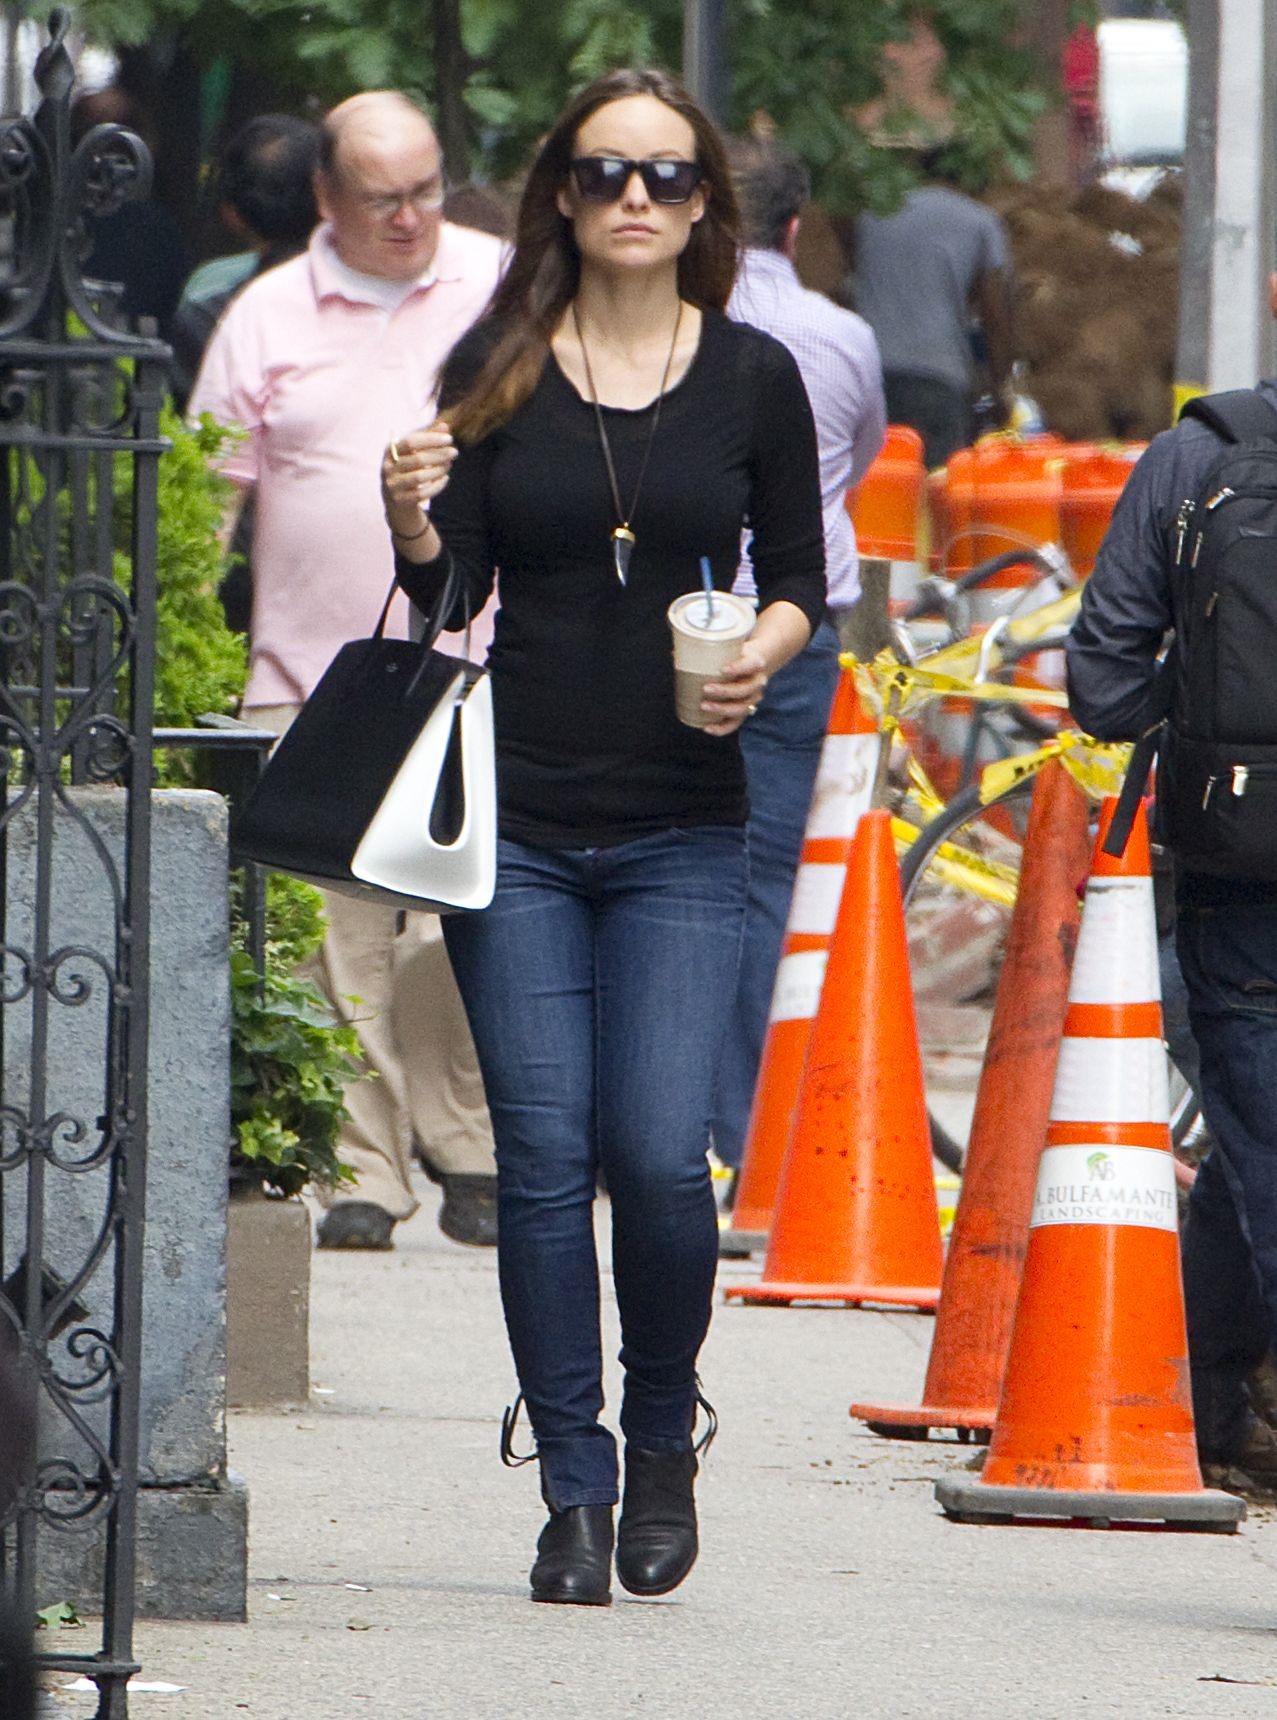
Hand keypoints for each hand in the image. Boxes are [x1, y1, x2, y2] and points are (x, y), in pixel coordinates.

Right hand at [381, 415, 457, 537]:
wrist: (396, 499)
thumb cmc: (408, 469)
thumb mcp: (414, 451)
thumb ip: (428, 438)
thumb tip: (445, 426)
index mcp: (390, 451)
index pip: (411, 441)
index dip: (431, 439)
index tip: (449, 438)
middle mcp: (388, 468)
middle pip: (417, 459)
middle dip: (439, 455)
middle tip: (454, 452)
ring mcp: (393, 485)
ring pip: (419, 477)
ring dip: (438, 470)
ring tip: (449, 464)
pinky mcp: (401, 500)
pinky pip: (422, 494)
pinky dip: (437, 486)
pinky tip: (445, 478)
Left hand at [700, 643, 768, 736]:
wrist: (753, 663)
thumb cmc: (737, 654)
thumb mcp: (728, 647)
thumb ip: (706, 649)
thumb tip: (675, 653)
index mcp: (755, 663)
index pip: (750, 665)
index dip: (738, 668)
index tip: (722, 669)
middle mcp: (757, 682)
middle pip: (744, 690)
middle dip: (725, 691)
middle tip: (706, 688)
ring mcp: (752, 698)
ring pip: (741, 708)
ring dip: (722, 709)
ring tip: (704, 706)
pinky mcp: (745, 710)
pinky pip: (735, 723)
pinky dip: (722, 728)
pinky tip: (708, 727)